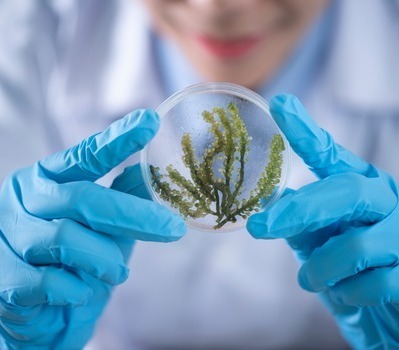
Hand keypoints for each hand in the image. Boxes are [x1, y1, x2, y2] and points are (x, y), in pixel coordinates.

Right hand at [0, 110, 185, 348]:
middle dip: (134, 216)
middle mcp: (23, 198)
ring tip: (118, 272)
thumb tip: (152, 170)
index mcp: (47, 178)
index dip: (118, 139)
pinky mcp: (2, 276)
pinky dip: (78, 288)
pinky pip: (50, 280)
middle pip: (84, 198)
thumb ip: (123, 197)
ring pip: (67, 239)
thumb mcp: (105, 226)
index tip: (150, 122)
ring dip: (104, 260)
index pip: (85, 155)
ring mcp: (6, 234)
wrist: (42, 314)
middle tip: (173, 228)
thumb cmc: (76, 261)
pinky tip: (82, 291)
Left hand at [247, 95, 398, 348]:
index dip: (305, 130)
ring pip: (356, 247)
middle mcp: (387, 202)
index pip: (331, 154)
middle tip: (259, 228)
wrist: (394, 316)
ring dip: (322, 269)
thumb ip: (302, 222)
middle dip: (299, 211)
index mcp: (360, 188)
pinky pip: (374, 284)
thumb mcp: (320, 243)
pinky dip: (349, 294)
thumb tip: (272, 200)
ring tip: (311, 279)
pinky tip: (349, 295)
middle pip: (344, 192)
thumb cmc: (353, 272)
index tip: (279, 104)